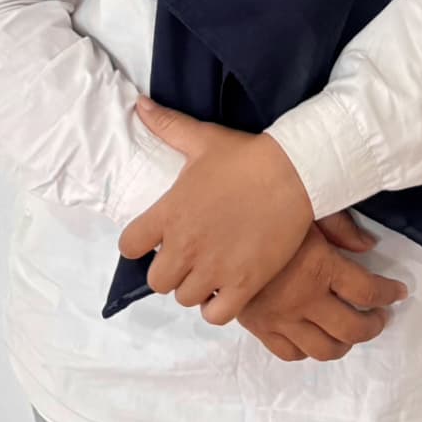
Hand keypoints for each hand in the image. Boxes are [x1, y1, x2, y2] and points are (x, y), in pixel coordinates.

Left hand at [117, 97, 314, 325]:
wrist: (293, 172)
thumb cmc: (245, 156)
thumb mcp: (202, 138)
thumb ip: (167, 125)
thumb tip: (139, 104)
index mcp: (169, 214)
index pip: (129, 245)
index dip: (139, 242)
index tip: (155, 236)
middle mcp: (185, 247)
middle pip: (157, 281)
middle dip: (169, 270)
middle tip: (187, 254)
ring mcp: (214, 269)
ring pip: (185, 298)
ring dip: (194, 286)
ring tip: (210, 269)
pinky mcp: (244, 284)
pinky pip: (216, 316)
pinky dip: (218, 307)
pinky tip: (227, 288)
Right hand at [236, 214, 408, 361]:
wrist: (214, 224)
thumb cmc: (264, 206)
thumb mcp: (307, 206)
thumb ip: (341, 226)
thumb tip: (369, 244)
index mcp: (321, 266)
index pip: (369, 291)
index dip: (390, 293)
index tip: (399, 292)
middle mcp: (306, 298)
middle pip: (353, 328)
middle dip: (373, 325)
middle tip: (380, 317)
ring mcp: (282, 317)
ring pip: (324, 348)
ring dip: (345, 344)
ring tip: (352, 332)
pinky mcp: (259, 326)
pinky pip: (290, 352)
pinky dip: (307, 350)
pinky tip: (312, 336)